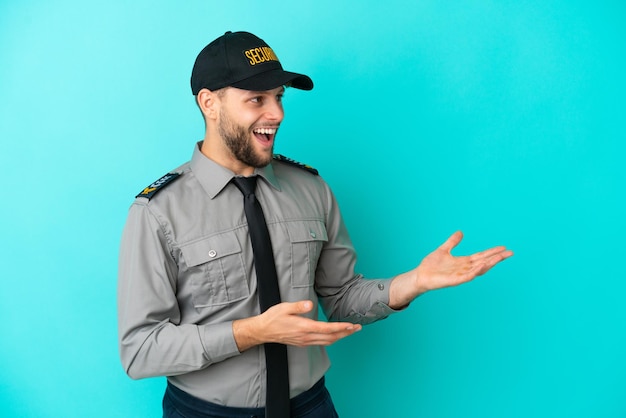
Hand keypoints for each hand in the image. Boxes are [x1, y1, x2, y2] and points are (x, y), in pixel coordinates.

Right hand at [233, 300, 360, 351]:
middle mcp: (306, 336)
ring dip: (341, 337)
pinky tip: (335, 335)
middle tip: (358, 327)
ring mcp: (305, 341)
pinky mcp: (303, 342)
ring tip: (351, 331)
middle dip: (346, 333)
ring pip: (327, 341)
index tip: (351, 325)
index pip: (327, 329)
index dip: (340, 327)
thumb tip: (310, 304)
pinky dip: (331, 339)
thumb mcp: (284, 308)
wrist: (263, 331)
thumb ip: (298, 306)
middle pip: (331, 337)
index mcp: (303, 327)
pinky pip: (321, 342)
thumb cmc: (273, 318)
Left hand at [389, 231, 512, 307]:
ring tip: (499, 257)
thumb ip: (452, 242)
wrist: (420, 276)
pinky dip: (475, 271)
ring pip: (479, 269)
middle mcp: (464, 269)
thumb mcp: (443, 250)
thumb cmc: (431, 265)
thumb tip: (460, 232)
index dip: (492, 252)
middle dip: (497, 258)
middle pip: (484, 262)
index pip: (481, 256)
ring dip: (490, 263)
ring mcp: (461, 275)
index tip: (503, 247)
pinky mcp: (454, 280)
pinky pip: (468, 276)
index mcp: (463, 262)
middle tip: (510, 252)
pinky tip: (482, 265)